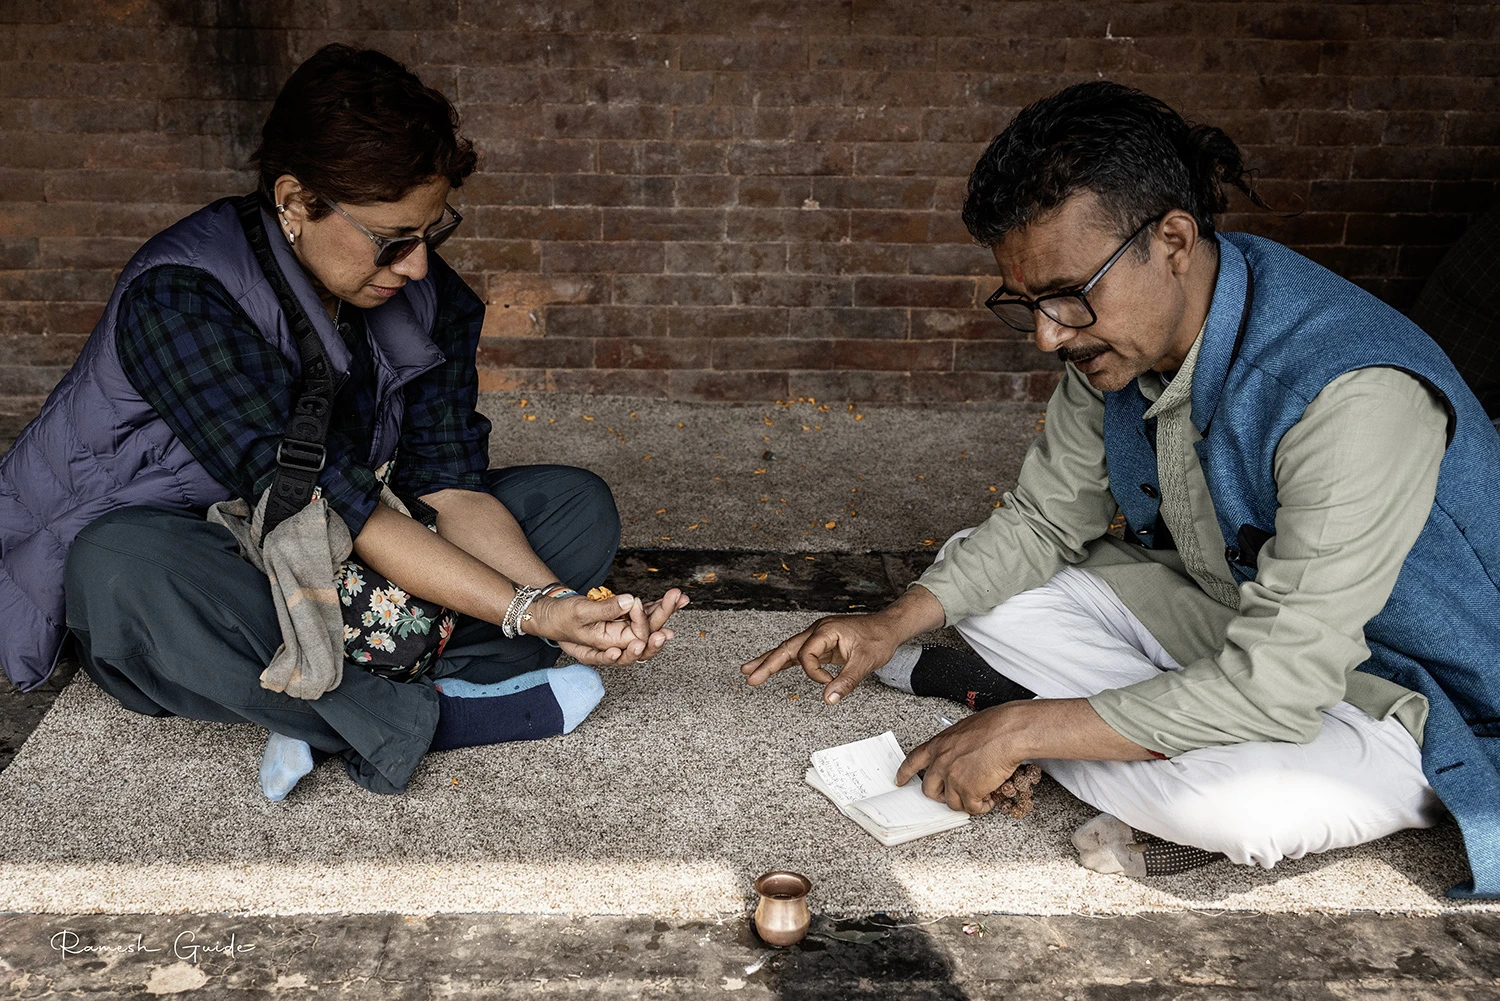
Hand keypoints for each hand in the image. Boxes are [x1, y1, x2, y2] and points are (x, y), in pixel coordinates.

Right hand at [526, 588, 689, 665]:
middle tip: (675, 599)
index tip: (635, 602)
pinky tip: (675, 599)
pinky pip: (645, 616)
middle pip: (647, 636)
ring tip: (680, 598)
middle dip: (663, 616)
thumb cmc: (562, 618)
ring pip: (650, 626)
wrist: (552, 615)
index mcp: (607, 648)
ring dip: (666, 611)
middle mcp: (619, 645)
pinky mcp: (624, 621)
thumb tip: (629, 602)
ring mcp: (623, 633)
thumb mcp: (580, 613)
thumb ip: (605, 610)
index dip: (639, 622)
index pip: (633, 640)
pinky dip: (659, 606)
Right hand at [739, 612, 902, 704]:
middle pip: (786, 648)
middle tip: (749, 676)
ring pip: (789, 649)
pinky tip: (773, 668)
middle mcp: (818, 631)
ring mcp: (818, 637)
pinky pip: (799, 653)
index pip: (806, 655)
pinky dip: (785, 661)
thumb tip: (829, 698)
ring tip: (750, 671)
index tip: (829, 682)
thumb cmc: (878, 639)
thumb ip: (846, 681)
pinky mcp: (822, 644)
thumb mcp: (866, 661)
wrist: (889, 627)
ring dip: (770, 661)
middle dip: (767, 663)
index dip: (814, 673)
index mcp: (826, 631)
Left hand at [895, 704, 1028, 815]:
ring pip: (952, 802)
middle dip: (941, 795)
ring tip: (981, 795)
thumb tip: (961, 757)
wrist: (1009, 732)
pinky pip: (971, 808)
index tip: (899, 781)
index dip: (905, 773)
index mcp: (939, 745)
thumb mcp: (964, 731)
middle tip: (954, 795)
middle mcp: (941, 762)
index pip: (913, 761)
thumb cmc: (994, 726)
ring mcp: (953, 778)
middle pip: (929, 789)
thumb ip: (955, 747)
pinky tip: (990, 799)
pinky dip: (982, 807)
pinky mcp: (968, 791)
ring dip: (966, 802)